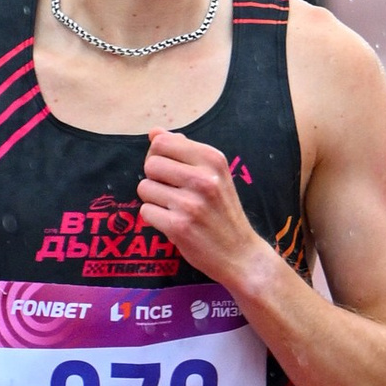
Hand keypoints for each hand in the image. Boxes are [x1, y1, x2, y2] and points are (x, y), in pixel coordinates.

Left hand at [135, 127, 262, 288]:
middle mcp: (203, 178)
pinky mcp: (179, 226)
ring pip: (144, 188)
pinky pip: (145, 211)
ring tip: (175, 209)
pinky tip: (174, 224)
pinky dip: (154, 219)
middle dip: (155, 179)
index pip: (162, 142)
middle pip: (150, 164)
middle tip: (173, 193)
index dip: (158, 156)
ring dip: (154, 200)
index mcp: (212, 159)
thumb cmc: (223, 211)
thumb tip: (154, 132)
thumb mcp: (214, 174)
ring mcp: (191, 203)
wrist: (241, 254)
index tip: (169, 171)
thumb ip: (183, 150)